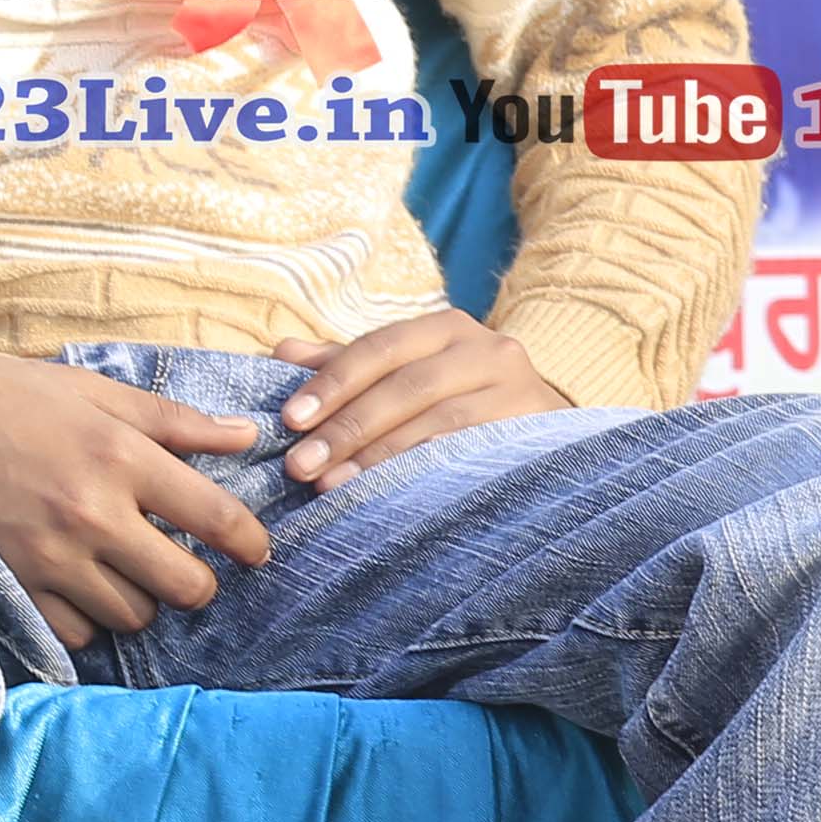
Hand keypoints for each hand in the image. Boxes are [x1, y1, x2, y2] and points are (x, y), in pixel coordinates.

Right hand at [0, 335, 271, 650]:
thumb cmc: (1, 394)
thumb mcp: (92, 391)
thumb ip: (173, 421)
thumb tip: (245, 436)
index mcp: (121, 456)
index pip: (216, 518)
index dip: (250, 542)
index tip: (257, 552)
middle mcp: (91, 514)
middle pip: (183, 585)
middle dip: (198, 582)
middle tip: (190, 567)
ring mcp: (48, 556)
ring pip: (132, 614)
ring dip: (144, 600)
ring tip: (133, 573)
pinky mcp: (10, 583)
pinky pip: (75, 631)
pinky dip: (90, 619)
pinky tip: (86, 590)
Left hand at [278, 305, 575, 486]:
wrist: (539, 424)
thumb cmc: (454, 398)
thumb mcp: (404, 372)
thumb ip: (346, 363)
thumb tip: (281, 351)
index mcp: (447, 328)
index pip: (383, 346)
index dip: (335, 381)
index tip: (292, 419)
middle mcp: (488, 349)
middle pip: (409, 386)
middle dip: (349, 427)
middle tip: (300, 465)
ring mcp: (517, 388)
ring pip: (440, 422)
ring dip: (379, 456)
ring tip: (330, 484)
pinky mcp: (532, 428)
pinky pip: (470, 452)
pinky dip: (423, 471)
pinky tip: (387, 493)